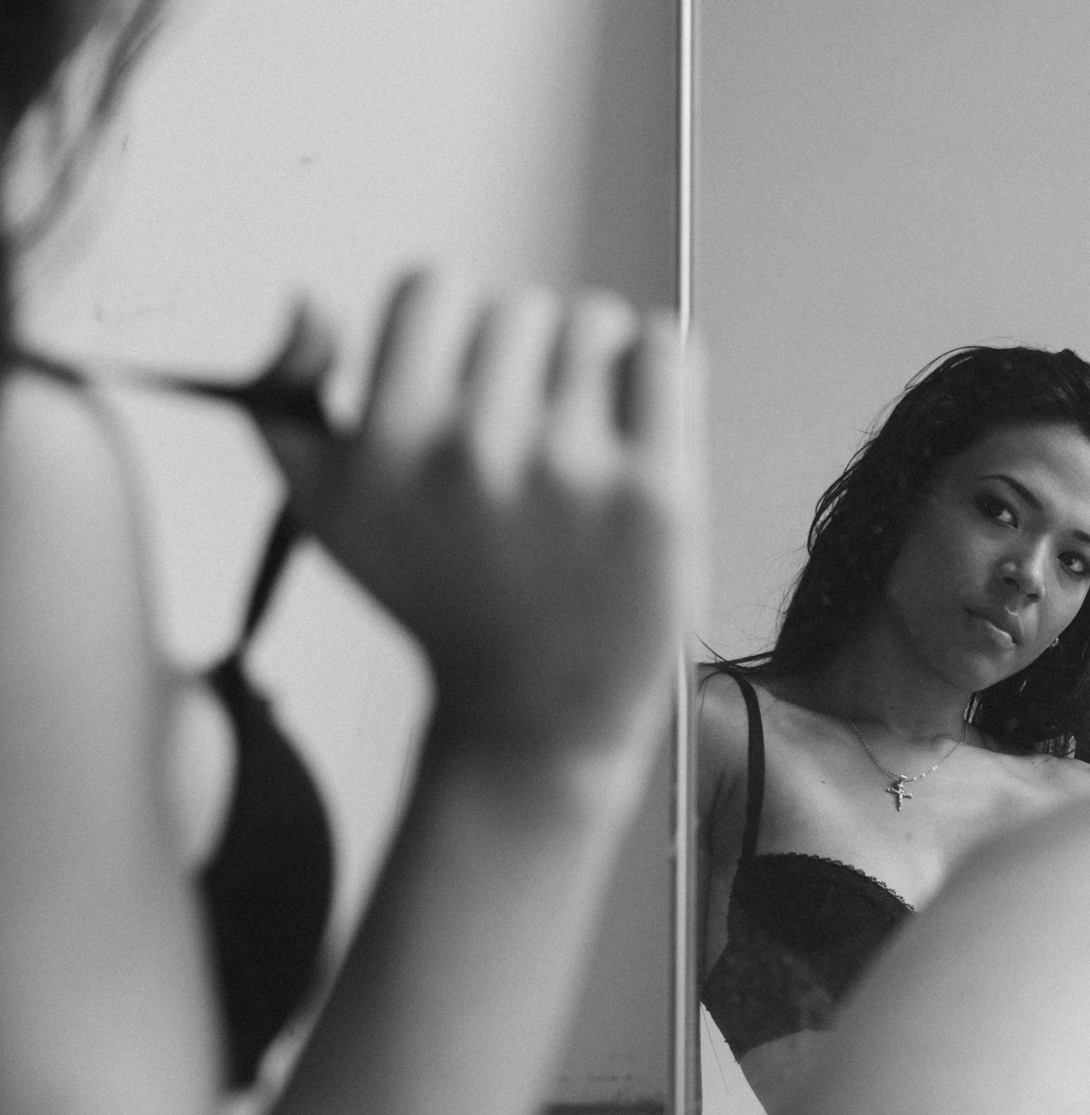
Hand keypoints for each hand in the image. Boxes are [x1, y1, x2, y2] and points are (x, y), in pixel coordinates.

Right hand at [259, 274, 694, 766]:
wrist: (533, 713)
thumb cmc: (443, 605)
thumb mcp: (330, 515)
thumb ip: (286, 401)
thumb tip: (303, 302)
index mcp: (390, 444)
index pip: (431, 288)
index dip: (456, 337)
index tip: (471, 397)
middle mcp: (474, 452)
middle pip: (521, 307)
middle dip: (530, 365)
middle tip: (534, 447)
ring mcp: (570, 473)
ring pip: (594, 323)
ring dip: (596, 370)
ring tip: (585, 450)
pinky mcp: (655, 495)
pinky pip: (665, 351)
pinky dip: (658, 377)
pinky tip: (638, 436)